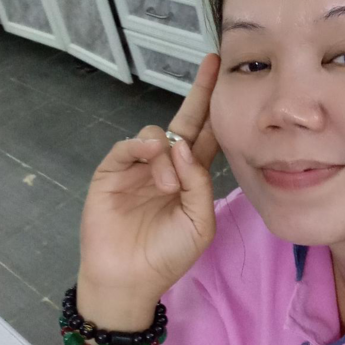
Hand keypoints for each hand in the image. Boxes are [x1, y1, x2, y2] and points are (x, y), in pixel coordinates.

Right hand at [78, 52, 221, 300]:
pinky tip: (150, 154)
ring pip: (158, 134)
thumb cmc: (167, 255)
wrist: (128, 280)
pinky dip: (140, 145)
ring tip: (168, 185)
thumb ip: (200, 184)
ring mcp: (138, 167)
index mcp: (191, 177)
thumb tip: (183, 146)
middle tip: (213, 64)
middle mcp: (167, 166)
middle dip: (200, 92)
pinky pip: (127, 147)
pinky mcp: (112, 172)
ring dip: (167, 153)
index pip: (208, 136)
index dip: (219, 110)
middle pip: (186, 121)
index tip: (231, 79)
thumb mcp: (199, 223)